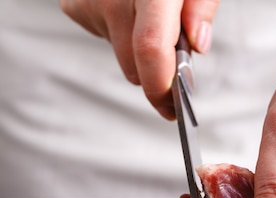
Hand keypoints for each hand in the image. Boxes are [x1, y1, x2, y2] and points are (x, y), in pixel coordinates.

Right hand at [59, 0, 219, 119]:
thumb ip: (201, 5)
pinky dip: (121, 34)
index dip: (162, 85)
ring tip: (150, 15)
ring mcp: (89, 1)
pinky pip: (105, 38)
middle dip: (158, 73)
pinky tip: (128, 7)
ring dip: (139, 51)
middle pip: (134, 64)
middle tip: (177, 54)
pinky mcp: (74, 5)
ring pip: (120, 56)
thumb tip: (196, 45)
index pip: (150, 47)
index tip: (173, 108)